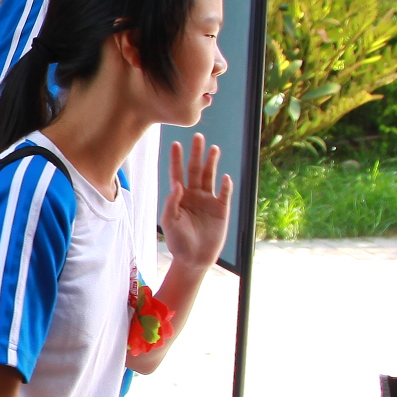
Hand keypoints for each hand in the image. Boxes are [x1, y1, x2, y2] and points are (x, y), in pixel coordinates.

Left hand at [156, 135, 232, 269]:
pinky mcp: (221, 210)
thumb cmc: (178, 241)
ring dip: (211, 163)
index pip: (177, 173)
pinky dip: (226, 186)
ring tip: (213, 148)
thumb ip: (172, 203)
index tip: (175, 144)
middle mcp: (194, 195)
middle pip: (195, 170)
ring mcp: (208, 201)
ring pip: (210, 177)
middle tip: (198, 137)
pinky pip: (224, 194)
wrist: (194, 259)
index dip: (176, 159)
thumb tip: (177, 185)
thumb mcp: (170, 222)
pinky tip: (226, 177)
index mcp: (180, 197)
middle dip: (196, 154)